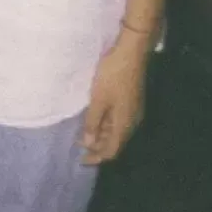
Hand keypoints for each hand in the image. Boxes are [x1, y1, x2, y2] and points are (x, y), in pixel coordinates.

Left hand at [81, 34, 147, 164]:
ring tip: (83, 132)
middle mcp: (132, 121)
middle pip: (115, 142)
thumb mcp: (98, 100)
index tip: (81, 159)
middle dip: (97, 146)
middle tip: (79, 145)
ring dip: (101, 134)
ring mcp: (133, 111)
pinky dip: (105, 123)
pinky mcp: (131, 101)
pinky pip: (118, 120)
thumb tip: (90, 144)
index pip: (112, 150)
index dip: (96, 157)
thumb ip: (93, 123)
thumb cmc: (112, 76)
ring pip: (116, 131)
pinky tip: (95, 118)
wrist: (131, 52)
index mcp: (125, 124)